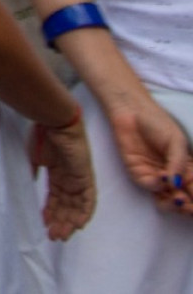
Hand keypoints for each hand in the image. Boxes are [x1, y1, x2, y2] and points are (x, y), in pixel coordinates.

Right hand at [28, 115, 95, 239]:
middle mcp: (71, 178)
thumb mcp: (34, 157)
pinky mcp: (87, 178)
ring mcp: (80, 178)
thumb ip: (34, 172)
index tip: (44, 223)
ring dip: (69, 222)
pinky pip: (89, 200)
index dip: (51, 211)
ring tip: (60, 235)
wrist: (55, 121)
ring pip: (76, 207)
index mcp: (58, 172)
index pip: (56, 197)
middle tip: (53, 236)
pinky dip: (84, 214)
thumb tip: (29, 184)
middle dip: (60, 221)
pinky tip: (77, 226)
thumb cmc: (42, 135)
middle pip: (67, 205)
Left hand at [105, 93, 191, 214]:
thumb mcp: (175, 142)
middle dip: (188, 207)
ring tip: (179, 198)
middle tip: (189, 205)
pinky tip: (161, 177)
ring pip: (165, 200)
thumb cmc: (157, 124)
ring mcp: (155, 176)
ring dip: (173, 203)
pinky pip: (148, 186)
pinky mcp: (138, 172)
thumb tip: (177, 185)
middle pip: (183, 200)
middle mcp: (171, 177)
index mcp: (186, 170)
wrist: (132, 113)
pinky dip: (156, 185)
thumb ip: (178, 163)